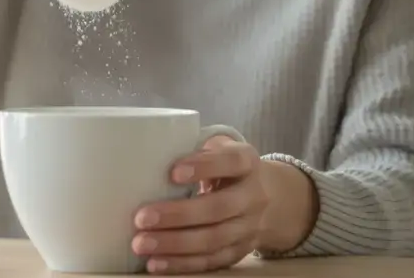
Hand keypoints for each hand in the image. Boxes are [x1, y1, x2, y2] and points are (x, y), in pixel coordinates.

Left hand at [131, 136, 267, 273]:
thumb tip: (147, 161)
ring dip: (174, 244)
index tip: (173, 173)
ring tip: (142, 243)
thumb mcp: (219, 150)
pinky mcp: (240, 251)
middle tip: (142, 217)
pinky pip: (211, 261)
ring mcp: (249, 227)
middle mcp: (253, 196)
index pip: (230, 162)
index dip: (204, 167)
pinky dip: (182, 264)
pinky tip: (156, 263)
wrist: (271, 198)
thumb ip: (193, 150)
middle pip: (218, 208)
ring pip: (213, 239)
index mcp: (246, 162)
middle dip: (178, 215)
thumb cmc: (227, 168)